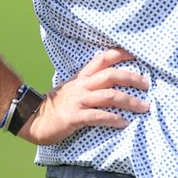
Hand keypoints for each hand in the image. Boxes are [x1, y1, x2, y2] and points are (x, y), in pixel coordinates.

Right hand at [20, 48, 149, 144]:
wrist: (30, 118)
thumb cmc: (54, 106)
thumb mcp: (71, 90)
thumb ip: (88, 86)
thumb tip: (110, 86)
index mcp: (81, 78)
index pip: (102, 60)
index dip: (119, 54)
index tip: (136, 54)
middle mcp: (81, 87)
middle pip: (110, 76)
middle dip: (131, 78)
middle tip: (147, 84)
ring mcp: (78, 101)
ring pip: (108, 96)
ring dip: (129, 101)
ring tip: (143, 107)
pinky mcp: (74, 117)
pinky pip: (98, 116)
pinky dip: (113, 119)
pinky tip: (123, 123)